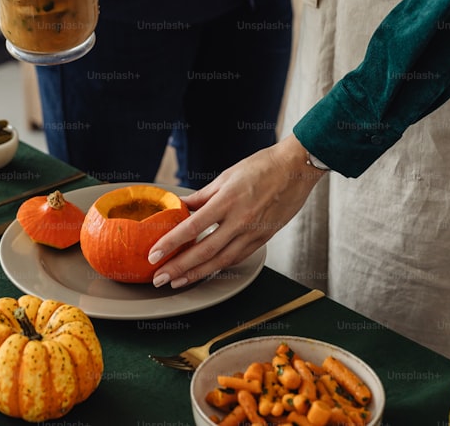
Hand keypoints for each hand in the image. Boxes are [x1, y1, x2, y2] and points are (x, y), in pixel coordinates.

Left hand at [148, 134, 325, 288]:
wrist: (296, 169)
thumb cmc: (261, 167)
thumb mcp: (225, 176)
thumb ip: (201, 196)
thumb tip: (179, 207)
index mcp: (228, 201)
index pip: (192, 228)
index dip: (171, 244)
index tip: (153, 254)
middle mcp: (240, 220)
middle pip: (204, 251)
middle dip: (179, 268)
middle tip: (159, 278)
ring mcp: (253, 233)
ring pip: (221, 261)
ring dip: (196, 274)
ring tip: (177, 282)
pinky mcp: (263, 239)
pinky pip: (236, 257)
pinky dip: (218, 267)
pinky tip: (203, 272)